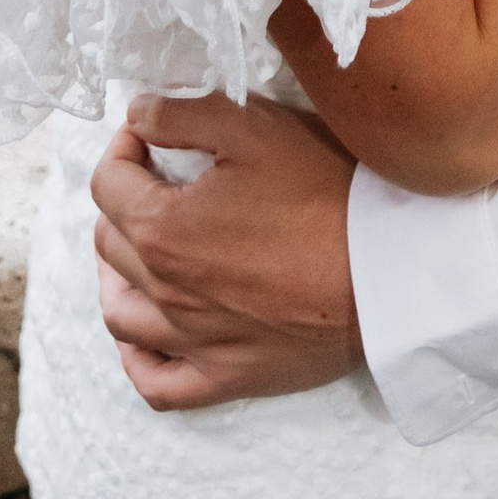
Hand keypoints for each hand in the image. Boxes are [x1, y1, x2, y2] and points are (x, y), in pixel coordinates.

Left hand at [90, 92, 362, 409]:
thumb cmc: (325, 192)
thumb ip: (181, 114)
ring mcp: (193, 342)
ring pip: (120, 314)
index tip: (148, 136)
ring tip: (142, 251)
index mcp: (162, 228)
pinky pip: (157, 383)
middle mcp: (164, 291)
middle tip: (158, 181)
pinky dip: (139, 360)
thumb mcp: (254, 127)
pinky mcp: (227, 376)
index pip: (108, 183)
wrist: (389, 269)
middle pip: (110, 243)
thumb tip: (135, 115)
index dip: (122, 149)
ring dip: (118, 275)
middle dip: (124, 203)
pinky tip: (148, 336)